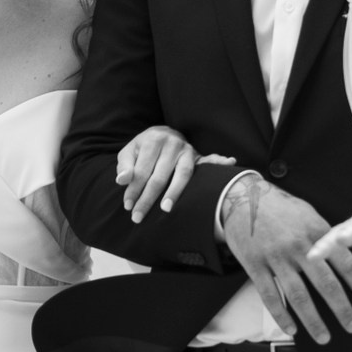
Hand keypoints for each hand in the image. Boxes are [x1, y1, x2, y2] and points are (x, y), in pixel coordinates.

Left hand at [115, 126, 229, 223]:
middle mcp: (171, 143)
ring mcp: (187, 149)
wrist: (162, 133)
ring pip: (182, 174)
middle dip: (147, 199)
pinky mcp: (197, 155)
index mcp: (152, 140)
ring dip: (175, 192)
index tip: (127, 207)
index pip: (141, 171)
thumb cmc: (143, 148)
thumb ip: (125, 166)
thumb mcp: (129, 152)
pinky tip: (230, 162)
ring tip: (166, 209)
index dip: (133, 190)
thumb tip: (122, 181)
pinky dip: (220, 161)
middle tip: (138, 217)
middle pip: (159, 177)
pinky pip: (210, 160)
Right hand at [217, 174, 351, 343]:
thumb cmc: (281, 208)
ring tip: (324, 337)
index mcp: (317, 233)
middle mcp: (298, 246)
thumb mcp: (310, 217)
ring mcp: (276, 257)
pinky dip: (281, 315)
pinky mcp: (255, 265)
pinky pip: (269, 295)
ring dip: (313, 320)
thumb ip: (330, 241)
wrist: (243, 198)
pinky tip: (291, 329)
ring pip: (298, 295)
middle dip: (341, 308)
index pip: (344, 262)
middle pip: (324, 283)